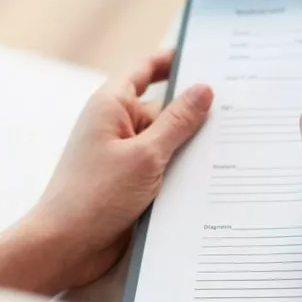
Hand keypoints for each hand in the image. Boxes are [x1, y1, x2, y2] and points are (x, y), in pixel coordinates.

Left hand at [0, 49, 212, 292]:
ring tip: (233, 146)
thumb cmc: (95, 196)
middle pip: (162, 108)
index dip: (172, 59)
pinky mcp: (128, 183)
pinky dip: (181, 171)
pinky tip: (210, 179)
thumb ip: (177, 122)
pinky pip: (161, 168)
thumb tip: (203, 90)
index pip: (144, 69)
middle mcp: (115, 126)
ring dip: (190, 147)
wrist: (64, 246)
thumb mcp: (146, 155)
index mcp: (111, 106)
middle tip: (237, 109)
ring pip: (165, 141)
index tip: (204, 54)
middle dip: (193, 111)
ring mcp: (122, 156)